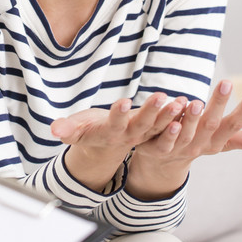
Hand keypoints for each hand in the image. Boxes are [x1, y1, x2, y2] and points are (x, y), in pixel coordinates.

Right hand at [49, 92, 186, 190]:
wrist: (105, 144)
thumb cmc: (89, 131)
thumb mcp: (75, 131)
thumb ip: (67, 130)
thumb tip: (54, 129)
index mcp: (109, 133)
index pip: (114, 124)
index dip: (119, 115)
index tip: (124, 102)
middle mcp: (129, 136)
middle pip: (142, 125)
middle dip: (152, 112)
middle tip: (161, 97)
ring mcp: (143, 134)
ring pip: (158, 125)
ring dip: (170, 114)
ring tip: (180, 101)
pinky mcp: (153, 130)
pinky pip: (167, 123)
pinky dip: (178, 114)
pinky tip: (187, 101)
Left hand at [126, 80, 241, 198]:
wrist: (163, 164)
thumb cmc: (199, 143)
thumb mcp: (223, 142)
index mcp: (216, 141)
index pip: (234, 125)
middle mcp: (200, 145)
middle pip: (211, 124)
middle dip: (219, 104)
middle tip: (226, 82)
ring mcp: (179, 148)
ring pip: (187, 132)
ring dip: (193, 118)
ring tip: (199, 101)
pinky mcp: (157, 149)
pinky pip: (163, 138)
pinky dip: (168, 128)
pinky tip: (170, 113)